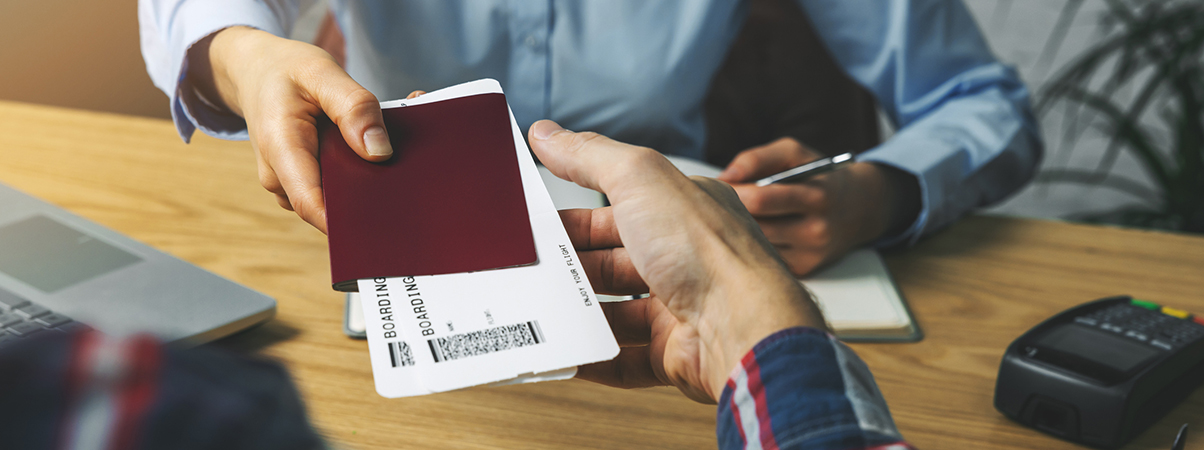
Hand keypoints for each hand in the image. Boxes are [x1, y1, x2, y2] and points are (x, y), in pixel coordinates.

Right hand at [190, 27, 425, 232]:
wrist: (257, 71)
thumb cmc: (287, 70)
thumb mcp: (321, 72)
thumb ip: (353, 108)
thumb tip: (380, 152)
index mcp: (280, 149)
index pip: (312, 204)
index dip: (349, 219)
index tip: (390, 214)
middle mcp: (282, 175)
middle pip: (332, 205)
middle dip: (371, 189)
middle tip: (411, 163)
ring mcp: (291, 181)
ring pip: (337, 196)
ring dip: (366, 176)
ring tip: (393, 141)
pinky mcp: (304, 179)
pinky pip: (334, 185)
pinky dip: (356, 168)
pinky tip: (372, 144)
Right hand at [529, 121, 825, 402]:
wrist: (743, 326)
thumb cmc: (707, 248)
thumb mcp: (640, 178)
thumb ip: (590, 156)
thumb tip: (549, 133)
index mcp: (683, 211)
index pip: (620, 208)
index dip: (577, 215)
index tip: (538, 223)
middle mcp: (685, 258)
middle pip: (613, 261)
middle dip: (571, 266)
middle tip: (531, 270)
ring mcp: (681, 308)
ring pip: (616, 310)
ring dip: (579, 311)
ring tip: (540, 309)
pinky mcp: (675, 354)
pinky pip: (624, 358)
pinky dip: (593, 356)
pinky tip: (565, 351)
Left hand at [717, 137, 915, 275]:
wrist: (861, 208)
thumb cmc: (819, 177)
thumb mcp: (795, 154)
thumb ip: (758, 158)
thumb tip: (726, 176)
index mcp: (817, 197)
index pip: (762, 200)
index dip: (733, 193)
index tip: (720, 187)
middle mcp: (817, 230)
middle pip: (756, 227)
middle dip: (732, 214)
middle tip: (717, 204)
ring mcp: (811, 254)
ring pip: (757, 246)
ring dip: (739, 231)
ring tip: (731, 216)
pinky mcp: (805, 270)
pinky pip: (766, 259)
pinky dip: (752, 246)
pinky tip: (748, 234)